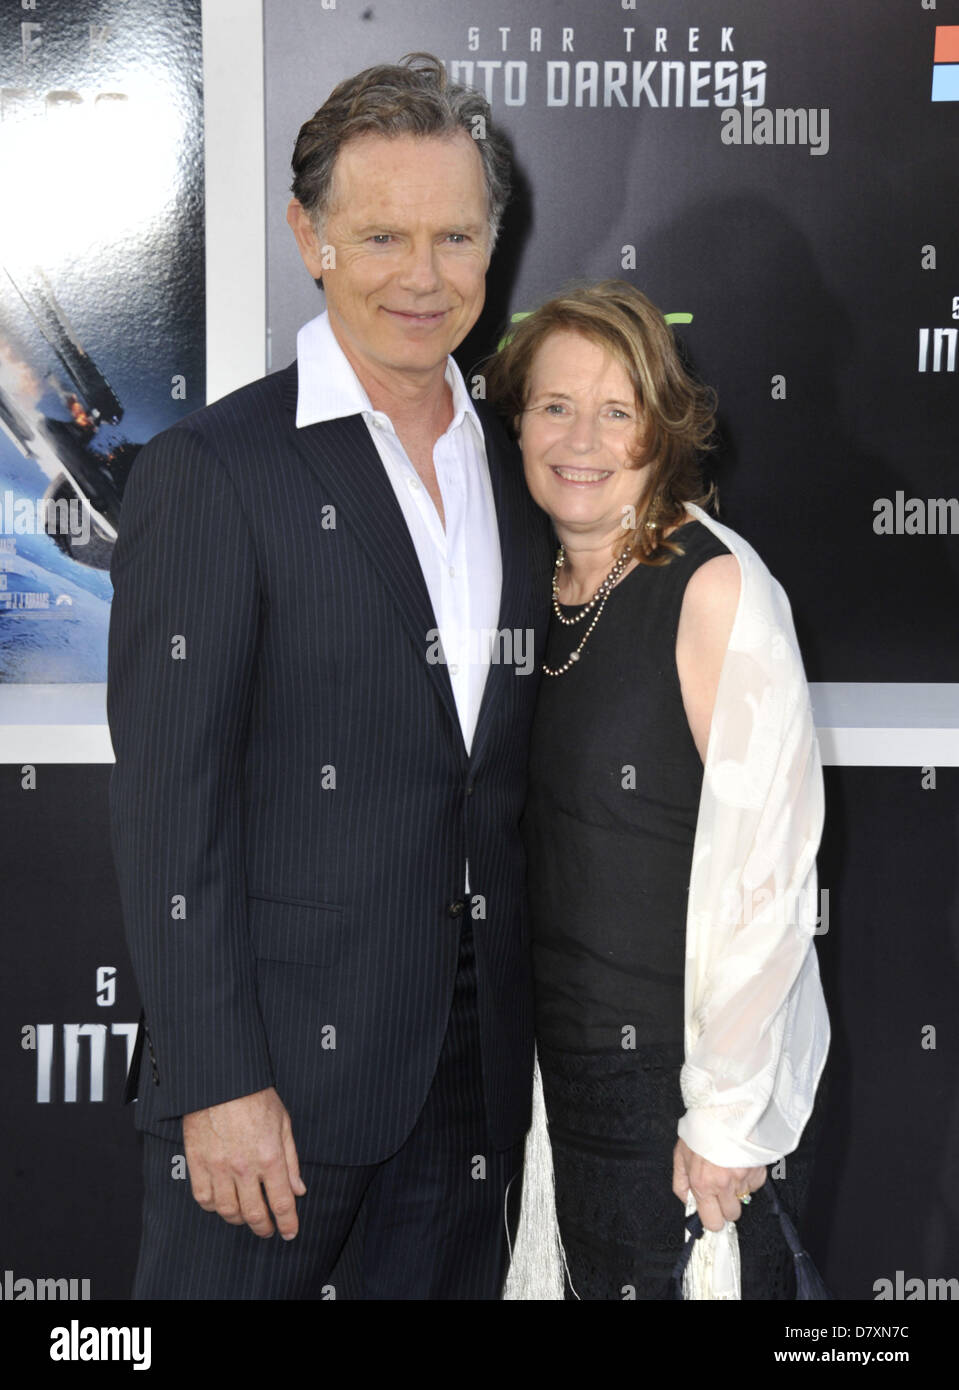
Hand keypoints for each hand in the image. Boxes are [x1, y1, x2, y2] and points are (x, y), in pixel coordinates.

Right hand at [182, 1087, 306, 1238]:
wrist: (221, 1081)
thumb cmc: (255, 1096)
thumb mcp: (283, 1123)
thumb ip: (291, 1160)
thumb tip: (299, 1189)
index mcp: (270, 1156)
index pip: (282, 1202)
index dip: (288, 1222)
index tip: (290, 1232)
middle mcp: (244, 1167)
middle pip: (254, 1213)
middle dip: (264, 1227)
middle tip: (268, 1230)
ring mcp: (218, 1167)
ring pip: (227, 1211)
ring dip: (239, 1220)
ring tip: (246, 1217)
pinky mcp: (197, 1163)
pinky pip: (204, 1198)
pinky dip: (214, 1207)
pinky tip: (222, 1202)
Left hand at [672, 1138, 765, 1232]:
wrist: (723, 1109)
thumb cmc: (700, 1130)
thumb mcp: (680, 1155)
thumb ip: (681, 1183)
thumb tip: (688, 1203)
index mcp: (702, 1184)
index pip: (712, 1222)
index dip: (713, 1219)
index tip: (712, 1213)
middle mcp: (723, 1184)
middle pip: (732, 1215)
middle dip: (727, 1206)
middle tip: (721, 1189)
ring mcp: (743, 1177)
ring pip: (744, 1198)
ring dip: (738, 1188)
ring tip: (729, 1167)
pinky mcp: (758, 1169)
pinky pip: (755, 1185)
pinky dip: (749, 1177)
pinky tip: (740, 1161)